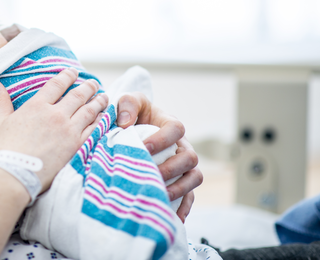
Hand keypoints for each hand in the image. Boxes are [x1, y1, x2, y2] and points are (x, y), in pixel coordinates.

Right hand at [0, 68, 107, 191]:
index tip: (74, 72)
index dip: (67, 76)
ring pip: (89, 110)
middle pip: (77, 95)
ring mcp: (68, 130)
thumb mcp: (2, 121)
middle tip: (94, 83)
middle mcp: (55, 114)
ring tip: (104, 97)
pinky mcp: (76, 145)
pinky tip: (104, 117)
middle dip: (88, 87)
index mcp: (37, 106)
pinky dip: (100, 121)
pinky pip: (93, 129)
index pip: (57, 84)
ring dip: (98, 102)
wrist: (15, 173)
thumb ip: (1, 100)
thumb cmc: (6, 148)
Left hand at [116, 92, 202, 222]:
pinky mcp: (181, 181)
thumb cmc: (130, 114)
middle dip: (171, 168)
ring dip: (179, 188)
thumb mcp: (127, 102)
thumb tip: (125, 122)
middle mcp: (182, 145)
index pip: (176, 129)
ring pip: (194, 177)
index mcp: (170, 124)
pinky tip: (171, 217)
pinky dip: (183, 207)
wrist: (130, 129)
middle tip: (151, 174)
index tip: (145, 147)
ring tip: (159, 194)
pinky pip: (190, 196)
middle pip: (190, 157)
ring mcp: (184, 165)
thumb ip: (126, 104)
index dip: (163, 139)